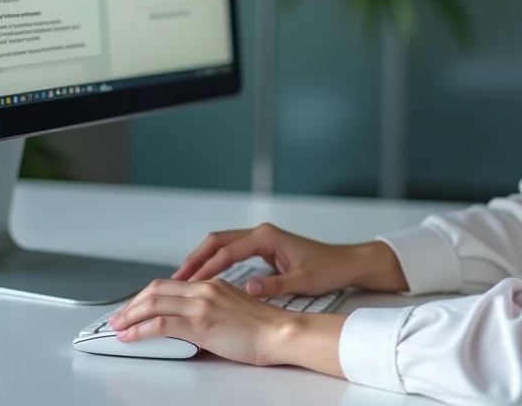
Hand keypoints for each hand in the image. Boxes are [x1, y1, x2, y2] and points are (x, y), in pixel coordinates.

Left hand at [107, 278, 296, 365]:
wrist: (280, 333)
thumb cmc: (265, 328)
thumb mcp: (234, 309)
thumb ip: (212, 309)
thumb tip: (191, 323)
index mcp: (213, 284)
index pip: (169, 284)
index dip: (146, 296)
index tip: (135, 307)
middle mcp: (205, 289)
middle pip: (156, 289)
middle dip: (132, 304)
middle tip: (118, 316)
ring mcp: (202, 305)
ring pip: (153, 303)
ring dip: (129, 316)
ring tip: (117, 326)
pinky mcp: (200, 324)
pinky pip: (160, 323)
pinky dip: (139, 330)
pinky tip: (129, 336)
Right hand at [172, 222, 407, 297]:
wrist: (347, 263)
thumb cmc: (329, 269)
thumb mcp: (303, 281)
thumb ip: (275, 286)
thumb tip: (248, 288)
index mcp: (267, 237)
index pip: (227, 251)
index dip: (206, 268)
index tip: (189, 283)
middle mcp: (261, 234)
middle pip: (217, 241)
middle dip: (194, 259)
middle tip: (174, 279)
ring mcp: (261, 240)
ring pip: (221, 245)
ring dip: (201, 260)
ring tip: (182, 280)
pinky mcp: (262, 249)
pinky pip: (230, 253)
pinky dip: (214, 263)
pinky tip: (204, 279)